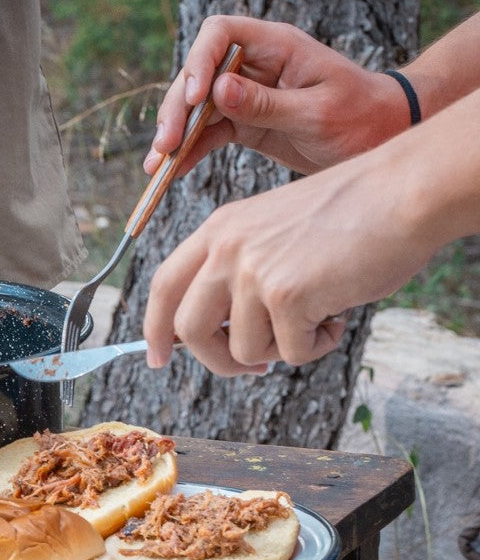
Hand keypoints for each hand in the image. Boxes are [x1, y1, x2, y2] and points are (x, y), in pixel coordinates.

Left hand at [142, 148, 438, 376]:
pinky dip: (317, 344)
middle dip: (218, 360)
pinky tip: (337, 312)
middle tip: (253, 366)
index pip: (164, 286)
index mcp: (219, 229)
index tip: (157, 358)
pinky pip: (290, 352)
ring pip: (243, 349)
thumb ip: (237, 274)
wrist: (404, 192)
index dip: (155, 328)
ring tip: (316, 315)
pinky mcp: (286, 295)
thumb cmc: (351, 215)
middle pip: (189, 330)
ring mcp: (253, 271)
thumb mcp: (273, 232)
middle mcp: (226, 249)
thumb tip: (213, 336)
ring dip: (282, 348)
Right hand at [143, 15, 409, 177]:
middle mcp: (254, 66)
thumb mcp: (316, 112)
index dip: (199, 62)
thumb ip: (267, 103)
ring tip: (156, 167)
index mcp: (277, 47)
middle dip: (177, 110)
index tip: (195, 99)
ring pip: (195, 109)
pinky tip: (171, 173)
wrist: (379, 137)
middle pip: (198, 76)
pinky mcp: (244, 124)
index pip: (221, 34)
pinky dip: (188, 154)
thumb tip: (217, 92)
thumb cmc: (359, 116)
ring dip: (174, 136)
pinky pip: (207, 135)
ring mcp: (246, 96)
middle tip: (165, 145)